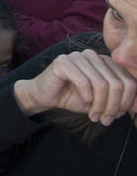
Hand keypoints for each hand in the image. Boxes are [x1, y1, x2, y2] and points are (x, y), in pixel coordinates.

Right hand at [14, 50, 136, 124]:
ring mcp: (77, 56)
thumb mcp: (102, 100)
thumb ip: (119, 100)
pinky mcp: (63, 62)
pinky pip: (83, 82)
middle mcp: (94, 55)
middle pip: (116, 83)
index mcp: (106, 62)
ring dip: (100, 106)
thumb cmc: (75, 97)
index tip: (116, 117)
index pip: (128, 81)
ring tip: (95, 117)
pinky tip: (84, 105)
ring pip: (101, 84)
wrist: (46, 95)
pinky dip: (87, 98)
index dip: (126, 102)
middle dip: (113, 106)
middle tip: (105, 120)